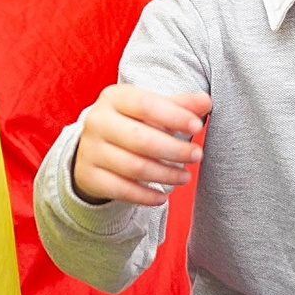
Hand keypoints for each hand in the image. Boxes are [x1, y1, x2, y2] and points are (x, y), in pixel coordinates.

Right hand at [72, 86, 210, 206]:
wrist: (92, 147)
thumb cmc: (131, 123)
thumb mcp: (152, 110)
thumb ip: (179, 105)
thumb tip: (206, 101)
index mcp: (114, 98)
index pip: (146, 105)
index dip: (174, 116)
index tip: (198, 125)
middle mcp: (98, 121)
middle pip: (141, 139)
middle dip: (174, 149)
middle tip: (197, 155)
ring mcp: (90, 150)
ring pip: (134, 167)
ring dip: (165, 174)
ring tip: (185, 176)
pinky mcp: (88, 176)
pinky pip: (121, 190)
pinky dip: (145, 196)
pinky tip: (163, 197)